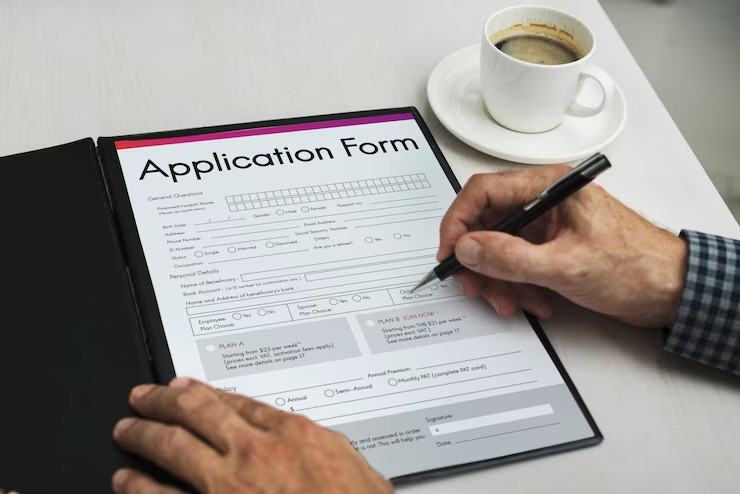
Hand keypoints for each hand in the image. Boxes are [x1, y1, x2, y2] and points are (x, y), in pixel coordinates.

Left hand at [112, 378, 391, 493]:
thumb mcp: (353, 468)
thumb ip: (324, 449)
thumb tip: (310, 441)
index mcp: (291, 435)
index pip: (237, 401)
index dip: (205, 391)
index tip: (187, 387)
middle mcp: (254, 453)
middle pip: (196, 413)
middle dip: (163, 401)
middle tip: (143, 397)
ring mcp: (227, 487)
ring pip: (172, 448)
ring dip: (143, 436)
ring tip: (127, 432)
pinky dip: (140, 487)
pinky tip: (126, 482)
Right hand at [438, 165, 686, 327]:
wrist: (672, 292)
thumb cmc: (636, 267)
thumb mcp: (566, 266)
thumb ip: (510, 257)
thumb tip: (467, 248)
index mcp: (550, 188)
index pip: (483, 191)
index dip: (458, 222)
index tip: (450, 253)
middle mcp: (545, 202)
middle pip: (487, 223)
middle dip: (479, 260)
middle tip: (476, 286)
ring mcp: (547, 227)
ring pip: (499, 248)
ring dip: (499, 280)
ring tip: (512, 302)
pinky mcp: (551, 249)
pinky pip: (517, 265)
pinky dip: (518, 286)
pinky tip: (536, 302)